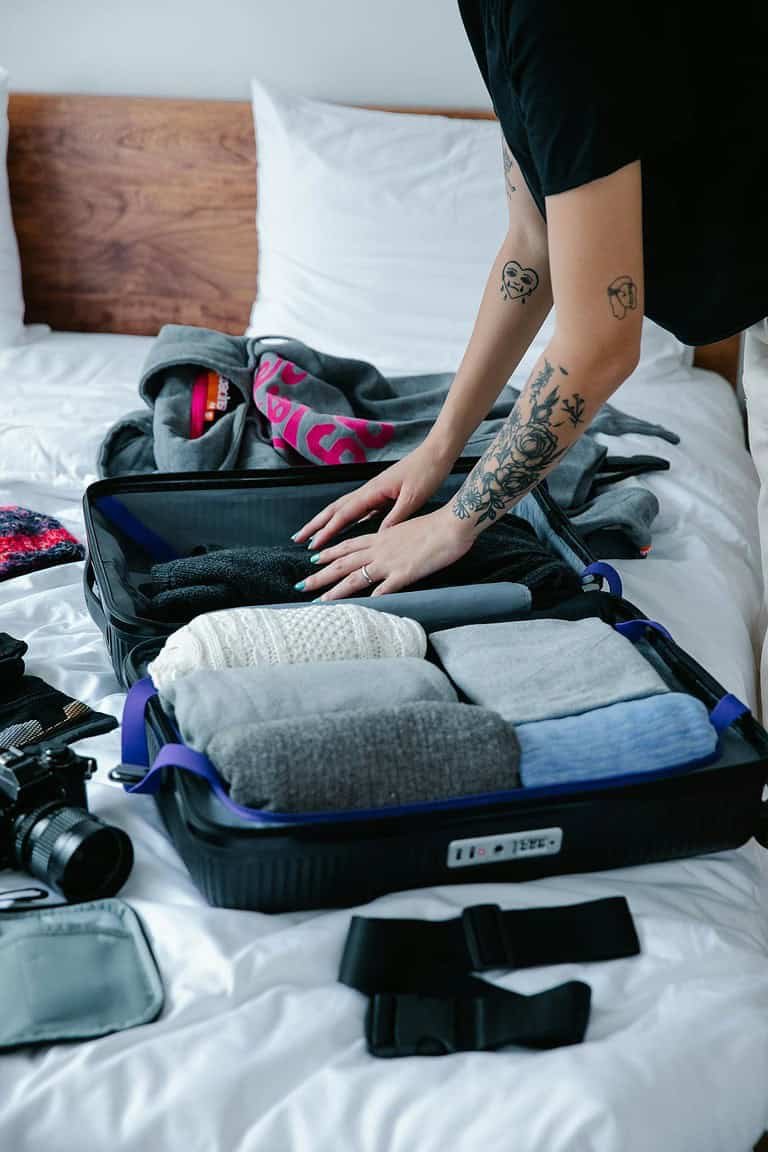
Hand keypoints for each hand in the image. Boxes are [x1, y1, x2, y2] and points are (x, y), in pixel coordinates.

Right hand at [291, 440, 455, 551]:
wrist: (437, 453)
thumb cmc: (427, 472)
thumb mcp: (413, 498)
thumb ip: (394, 518)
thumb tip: (377, 537)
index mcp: (373, 491)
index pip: (344, 514)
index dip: (327, 531)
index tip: (312, 545)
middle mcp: (369, 490)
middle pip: (335, 509)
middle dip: (316, 525)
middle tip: (298, 538)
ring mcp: (374, 490)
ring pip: (343, 507)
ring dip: (326, 521)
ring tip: (314, 533)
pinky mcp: (382, 492)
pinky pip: (358, 508)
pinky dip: (345, 518)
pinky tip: (344, 526)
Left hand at [296, 505, 477, 599]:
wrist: (453, 524)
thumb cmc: (437, 526)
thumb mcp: (409, 530)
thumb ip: (396, 541)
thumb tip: (390, 549)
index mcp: (382, 537)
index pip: (349, 545)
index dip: (330, 552)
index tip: (314, 558)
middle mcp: (380, 549)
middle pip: (343, 562)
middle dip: (321, 575)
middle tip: (302, 585)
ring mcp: (390, 562)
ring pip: (355, 577)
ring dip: (335, 590)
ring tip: (319, 602)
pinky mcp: (404, 573)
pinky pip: (383, 589)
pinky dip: (370, 599)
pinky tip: (359, 610)